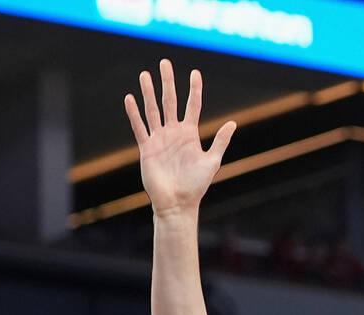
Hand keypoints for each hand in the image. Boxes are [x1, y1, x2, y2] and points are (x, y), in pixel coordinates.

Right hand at [123, 59, 235, 215]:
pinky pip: (139, 127)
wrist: (178, 203)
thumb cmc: (196, 185)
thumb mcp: (212, 161)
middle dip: (168, 82)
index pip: (192, 106)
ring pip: (153, 110)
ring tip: (145, 74)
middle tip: (165, 63)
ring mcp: (159, 139)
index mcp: (190, 134)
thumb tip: (233, 123)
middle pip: (170, 102)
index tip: (195, 73)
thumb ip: (220, 141)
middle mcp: (173, 133)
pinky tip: (131, 98)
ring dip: (149, 93)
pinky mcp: (146, 148)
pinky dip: (134, 113)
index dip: (194, 90)